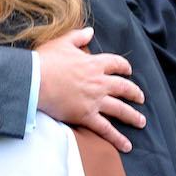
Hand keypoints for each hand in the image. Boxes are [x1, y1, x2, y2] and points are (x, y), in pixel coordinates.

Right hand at [37, 27, 145, 152]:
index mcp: (94, 63)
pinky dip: (117, 138)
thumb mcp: (63, 42)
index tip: (129, 71)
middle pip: (124, 87)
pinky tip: (127, 145)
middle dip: (134, 93)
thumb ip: (79, 36)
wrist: (35, 80)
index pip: (116, 64)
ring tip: (141, 122)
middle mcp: (99, 82)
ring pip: (120, 109)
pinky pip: (106, 129)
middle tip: (141, 98)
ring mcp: (95, 100)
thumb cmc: (46, 60)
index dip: (124, 67)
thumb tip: (90, 31)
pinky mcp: (86, 115)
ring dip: (133, 116)